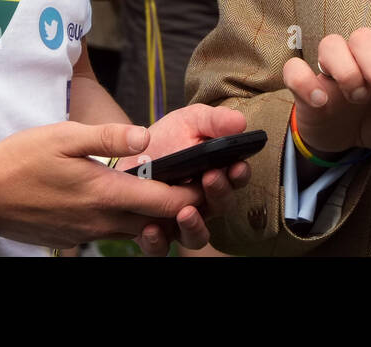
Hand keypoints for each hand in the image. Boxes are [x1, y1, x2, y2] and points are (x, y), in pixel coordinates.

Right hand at [0, 121, 207, 254]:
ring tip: (168, 190)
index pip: (164, 202)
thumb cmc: (21, 160)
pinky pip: (113, 232)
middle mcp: (101, 220)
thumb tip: (145, 136)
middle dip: (182, 207)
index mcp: (104, 193)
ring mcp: (88, 233)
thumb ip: (108, 137)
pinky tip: (127, 199)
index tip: (210, 177)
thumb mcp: (64, 136)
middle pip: (157, 221)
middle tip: (199, 184)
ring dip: (155, 215)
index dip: (193, 193)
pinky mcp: (75, 238)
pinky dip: (129, 220)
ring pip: (136, 229)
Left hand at [112, 104, 251, 248]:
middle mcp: (203, 202)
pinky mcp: (156, 234)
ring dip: (195, 226)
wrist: (129, 151)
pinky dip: (158, 242)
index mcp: (217, 174)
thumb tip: (241, 122)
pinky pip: (160, 248)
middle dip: (219, 192)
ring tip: (186, 212)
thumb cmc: (168, 138)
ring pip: (196, 236)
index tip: (237, 165)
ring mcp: (180, 221)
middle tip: (210, 176)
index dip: (239, 174)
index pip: (236, 179)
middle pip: (221, 206)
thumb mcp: (190, 121)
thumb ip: (214, 121)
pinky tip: (152, 228)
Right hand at [282, 28, 370, 155]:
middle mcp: (362, 59)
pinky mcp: (307, 85)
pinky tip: (322, 101)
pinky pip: (295, 70)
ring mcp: (332, 70)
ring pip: (331, 43)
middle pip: (364, 37)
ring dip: (347, 71)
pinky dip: (306, 82)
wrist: (345, 139)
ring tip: (357, 98)